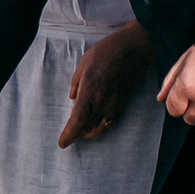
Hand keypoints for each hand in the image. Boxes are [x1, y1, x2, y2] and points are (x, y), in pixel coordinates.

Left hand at [59, 22, 154, 146]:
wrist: (132, 50)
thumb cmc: (105, 53)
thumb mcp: (83, 65)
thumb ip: (76, 84)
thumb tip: (73, 98)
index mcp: (88, 92)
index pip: (77, 121)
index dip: (69, 135)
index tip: (62, 143)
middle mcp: (102, 102)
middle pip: (87, 128)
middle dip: (76, 136)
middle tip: (68, 139)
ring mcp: (114, 105)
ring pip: (100, 128)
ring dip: (89, 134)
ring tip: (80, 135)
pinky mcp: (123, 104)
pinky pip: (111, 123)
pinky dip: (102, 128)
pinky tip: (96, 127)